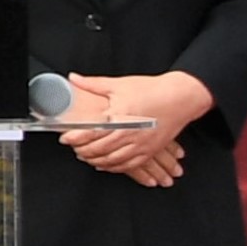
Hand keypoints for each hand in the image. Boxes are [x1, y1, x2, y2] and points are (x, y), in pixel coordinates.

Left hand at [68, 70, 203, 186]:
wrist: (182, 97)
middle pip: (100, 149)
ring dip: (96, 160)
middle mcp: (131, 134)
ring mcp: (142, 144)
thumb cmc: (152, 90)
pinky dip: (115, 167)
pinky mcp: (150, 150)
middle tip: (73, 148)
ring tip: (85, 157)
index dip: (75, 137)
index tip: (64, 138)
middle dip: (83, 151)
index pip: (92, 132)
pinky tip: (105, 164)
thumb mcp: (120, 84)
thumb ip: (93, 84)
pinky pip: (130, 165)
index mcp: (120, 117)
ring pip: (114, 160)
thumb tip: (73, 78)